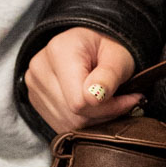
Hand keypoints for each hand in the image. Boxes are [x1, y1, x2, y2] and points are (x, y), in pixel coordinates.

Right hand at [25, 27, 140, 134]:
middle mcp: (40, 68)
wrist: (92, 42)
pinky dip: (83, 121)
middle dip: (105, 114)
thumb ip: (109, 75)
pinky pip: (62, 124)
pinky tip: (95, 106)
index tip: (131, 97)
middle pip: (73, 114)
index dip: (109, 106)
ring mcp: (34, 85)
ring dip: (96, 119)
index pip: (79, 101)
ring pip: (68, 123)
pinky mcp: (36, 99)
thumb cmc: (109, 44)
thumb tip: (95, 97)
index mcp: (59, 51)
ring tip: (112, 101)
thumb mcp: (119, 54)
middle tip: (126, 100)